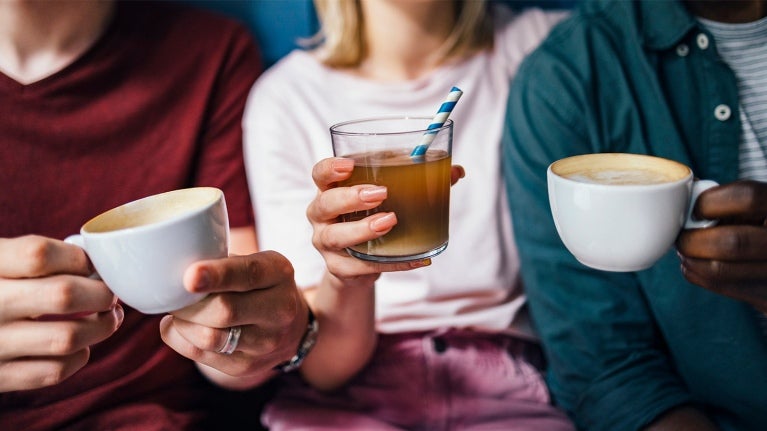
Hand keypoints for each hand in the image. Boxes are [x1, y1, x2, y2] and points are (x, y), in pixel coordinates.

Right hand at [0, 235, 121, 391]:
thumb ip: (29, 255)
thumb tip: (91, 260)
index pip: (38, 255)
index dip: (77, 258)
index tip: (91, 263)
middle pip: (62, 295)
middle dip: (101, 293)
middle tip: (110, 293)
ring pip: (66, 338)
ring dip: (101, 328)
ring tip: (108, 317)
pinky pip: (50, 372)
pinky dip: (77, 358)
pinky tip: (80, 346)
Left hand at [159, 250, 308, 387]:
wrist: (289, 326)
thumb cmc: (258, 284)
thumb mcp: (253, 261)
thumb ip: (221, 260)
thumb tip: (175, 267)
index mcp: (279, 274)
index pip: (248, 274)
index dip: (217, 275)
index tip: (189, 276)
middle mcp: (280, 310)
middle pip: (225, 310)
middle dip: (190, 304)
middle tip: (173, 294)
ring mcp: (266, 343)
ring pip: (210, 338)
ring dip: (183, 323)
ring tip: (177, 311)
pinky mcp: (247, 366)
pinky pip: (201, 355)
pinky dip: (180, 339)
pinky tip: (178, 327)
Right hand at [307, 157, 464, 289]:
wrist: (360, 262)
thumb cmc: (373, 217)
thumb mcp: (390, 195)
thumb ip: (419, 179)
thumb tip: (456, 172)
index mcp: (331, 189)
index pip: (320, 174)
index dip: (330, 168)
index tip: (350, 165)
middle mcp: (322, 216)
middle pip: (324, 204)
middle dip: (350, 198)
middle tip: (381, 194)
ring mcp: (326, 243)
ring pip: (335, 237)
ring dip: (362, 229)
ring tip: (390, 221)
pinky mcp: (340, 268)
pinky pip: (360, 268)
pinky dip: (390, 262)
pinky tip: (415, 258)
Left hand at [676, 180, 766, 312]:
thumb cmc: (758, 223)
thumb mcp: (754, 205)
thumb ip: (725, 198)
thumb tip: (678, 191)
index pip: (746, 197)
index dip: (710, 202)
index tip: (695, 210)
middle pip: (731, 242)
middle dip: (693, 240)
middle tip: (681, 236)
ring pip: (719, 269)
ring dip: (690, 259)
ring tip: (686, 249)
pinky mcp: (765, 296)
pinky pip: (720, 286)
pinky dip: (696, 273)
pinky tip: (696, 263)